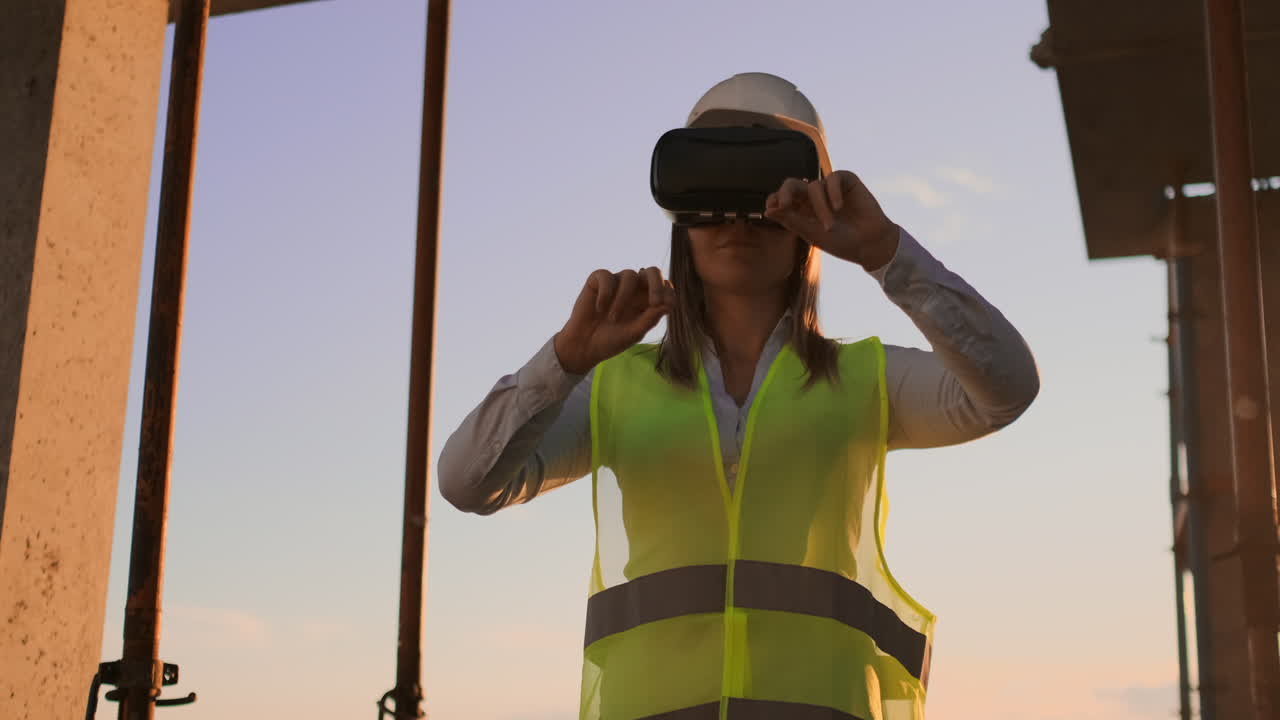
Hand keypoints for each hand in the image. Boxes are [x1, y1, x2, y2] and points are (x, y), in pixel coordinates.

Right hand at [554, 267, 676, 374]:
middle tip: (655, 302)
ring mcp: (615, 283)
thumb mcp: (634, 333)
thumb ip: (650, 319)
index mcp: (646, 301)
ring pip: (629, 275)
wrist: (584, 346)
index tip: (666, 306)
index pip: (665, 287)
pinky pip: (606, 276)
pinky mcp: (597, 281)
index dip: (668, 292)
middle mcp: (634, 289)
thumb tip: (668, 305)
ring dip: (623, 298)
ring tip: (613, 319)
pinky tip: (599, 309)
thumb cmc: (611, 341)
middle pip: (652, 271)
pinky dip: (605, 292)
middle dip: (657, 283)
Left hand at [763, 170, 899, 270]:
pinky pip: (833, 178)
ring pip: (815, 186)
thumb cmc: (841, 242)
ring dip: (820, 207)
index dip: (775, 199)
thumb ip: (792, 220)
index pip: (782, 198)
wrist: (870, 244)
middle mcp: (813, 197)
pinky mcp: (846, 181)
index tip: (773, 208)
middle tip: (785, 205)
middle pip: (792, 184)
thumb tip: (768, 211)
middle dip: (786, 192)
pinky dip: (833, 192)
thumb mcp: (813, 234)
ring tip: (830, 226)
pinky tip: (839, 207)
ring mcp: (829, 188)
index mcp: (801, 210)